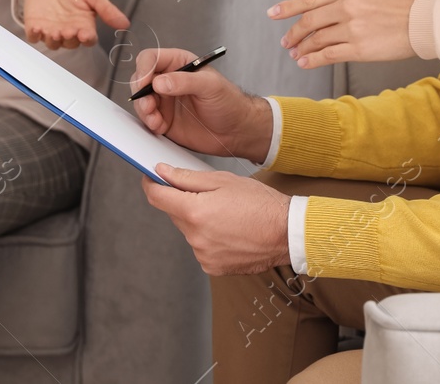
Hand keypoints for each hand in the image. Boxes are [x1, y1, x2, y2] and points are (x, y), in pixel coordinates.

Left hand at [22, 0, 128, 49]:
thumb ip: (107, 9)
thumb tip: (125, 24)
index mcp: (84, 26)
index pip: (88, 39)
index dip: (87, 39)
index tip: (86, 35)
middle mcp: (69, 32)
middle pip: (70, 43)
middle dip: (69, 39)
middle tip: (69, 31)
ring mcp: (52, 30)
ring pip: (53, 43)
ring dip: (53, 39)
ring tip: (54, 32)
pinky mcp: (35, 27)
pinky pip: (34, 37)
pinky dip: (34, 35)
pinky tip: (36, 29)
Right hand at [130, 48, 272, 162]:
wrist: (237, 130)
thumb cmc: (230, 102)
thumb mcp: (210, 86)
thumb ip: (184, 81)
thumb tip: (160, 82)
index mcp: (179, 64)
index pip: (151, 59)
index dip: (144, 69)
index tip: (145, 83)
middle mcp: (169, 80)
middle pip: (141, 80)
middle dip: (140, 92)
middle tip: (148, 105)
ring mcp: (165, 101)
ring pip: (141, 100)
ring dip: (143, 110)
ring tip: (155, 118)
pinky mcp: (164, 120)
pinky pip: (147, 119)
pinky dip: (149, 123)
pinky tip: (159, 126)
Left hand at [141, 165, 290, 274]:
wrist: (287, 233)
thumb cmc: (260, 204)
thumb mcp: (224, 180)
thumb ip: (187, 178)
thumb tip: (163, 173)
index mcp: (195, 211)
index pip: (157, 197)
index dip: (152, 185)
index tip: (152, 178)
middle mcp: (195, 237)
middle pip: (175, 214)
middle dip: (185, 202)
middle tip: (210, 195)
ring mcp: (203, 255)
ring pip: (189, 231)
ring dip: (199, 221)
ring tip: (227, 215)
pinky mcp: (212, 267)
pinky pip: (201, 247)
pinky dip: (209, 238)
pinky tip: (230, 231)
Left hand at [270, 0, 420, 67]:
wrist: (425, 19)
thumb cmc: (403, 5)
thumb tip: (326, 11)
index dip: (288, 7)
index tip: (273, 12)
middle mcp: (347, 6)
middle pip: (309, 21)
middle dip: (294, 32)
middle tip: (286, 41)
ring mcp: (352, 28)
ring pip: (317, 39)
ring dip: (303, 48)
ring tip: (296, 54)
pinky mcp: (359, 48)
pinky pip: (328, 55)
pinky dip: (313, 60)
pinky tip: (305, 62)